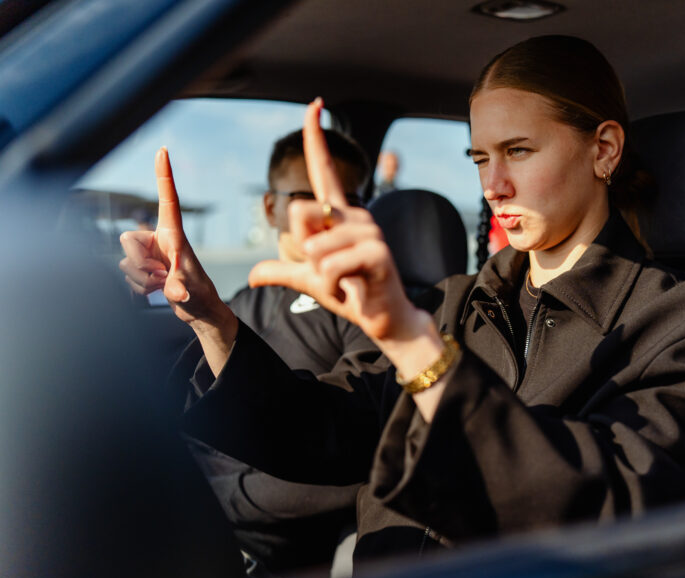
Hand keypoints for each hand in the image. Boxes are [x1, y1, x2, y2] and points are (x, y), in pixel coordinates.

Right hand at [119, 148, 235, 372]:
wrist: (200, 312)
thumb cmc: (201, 296)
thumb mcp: (190, 293)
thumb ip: (178, 290)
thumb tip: (175, 294)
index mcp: (174, 235)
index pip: (168, 200)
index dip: (164, 175)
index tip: (163, 150)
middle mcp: (160, 241)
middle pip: (127, 239)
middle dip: (138, 263)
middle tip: (161, 277)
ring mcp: (151, 255)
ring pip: (125, 261)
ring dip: (141, 279)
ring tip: (162, 285)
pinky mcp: (144, 269)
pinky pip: (126, 275)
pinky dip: (139, 288)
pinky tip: (156, 291)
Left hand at [248, 99, 423, 342]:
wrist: (383, 318)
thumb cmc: (350, 292)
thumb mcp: (310, 279)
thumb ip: (283, 271)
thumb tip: (253, 275)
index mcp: (339, 214)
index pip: (325, 169)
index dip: (316, 137)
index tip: (315, 104)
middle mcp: (355, 215)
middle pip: (299, 214)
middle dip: (303, 249)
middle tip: (330, 268)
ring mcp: (368, 232)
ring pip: (313, 247)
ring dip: (320, 275)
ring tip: (344, 281)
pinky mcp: (376, 254)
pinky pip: (330, 267)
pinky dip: (332, 286)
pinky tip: (351, 289)